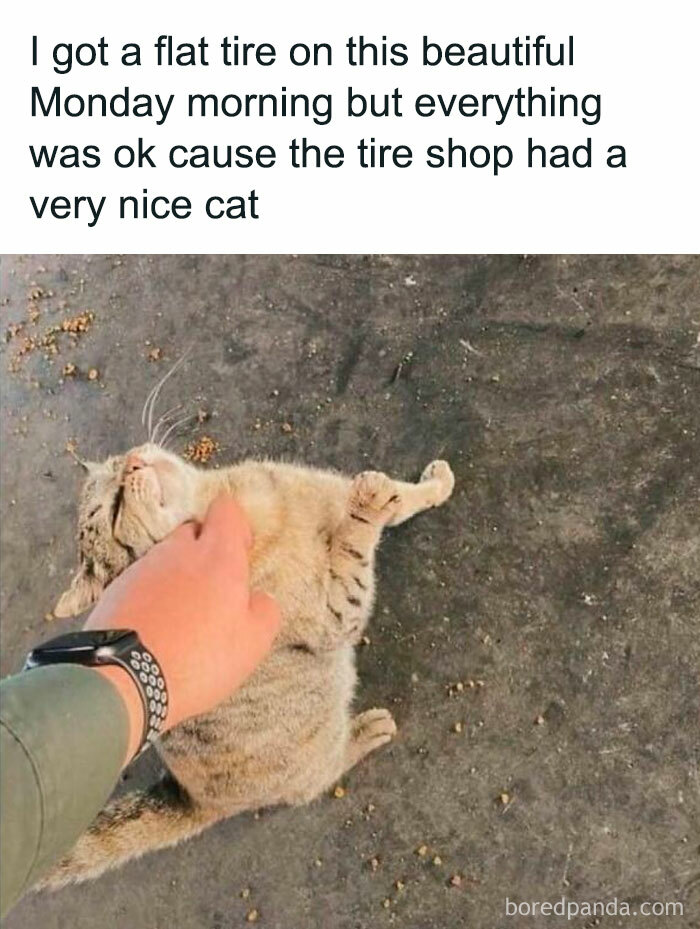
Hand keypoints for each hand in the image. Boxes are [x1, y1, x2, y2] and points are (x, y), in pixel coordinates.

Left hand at [84, 494, 279, 760]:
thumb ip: (264, 610)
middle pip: (193, 530)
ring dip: (176, 576)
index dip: (236, 527)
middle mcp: (177, 552)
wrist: (123, 680)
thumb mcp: (253, 643)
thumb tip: (256, 597)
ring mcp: (142, 568)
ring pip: (165, 557)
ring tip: (180, 617)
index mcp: (217, 556)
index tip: (240, 554)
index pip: (226, 509)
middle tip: (212, 591)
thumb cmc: (199, 659)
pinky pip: (140, 581)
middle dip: (204, 550)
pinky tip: (154, 628)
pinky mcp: (114, 589)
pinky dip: (150, 596)